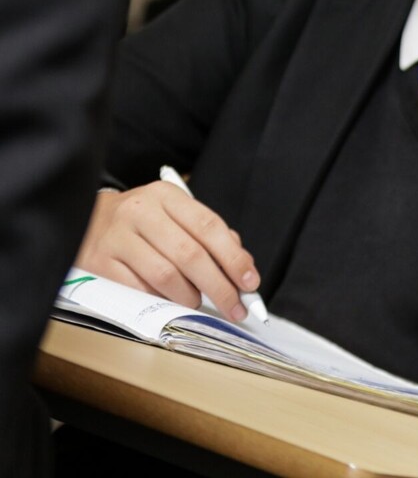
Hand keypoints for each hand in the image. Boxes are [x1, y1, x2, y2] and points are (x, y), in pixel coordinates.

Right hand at [76, 181, 261, 321]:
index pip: (210, 227)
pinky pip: (138, 288)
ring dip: (189, 296)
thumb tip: (241, 265)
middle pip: (191, 255)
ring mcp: (118, 237)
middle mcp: (141, 212)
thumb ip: (207, 235)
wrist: (82, 217)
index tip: (250, 283)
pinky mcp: (99, 261)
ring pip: (165, 275)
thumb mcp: (173, 213)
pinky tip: (169, 301)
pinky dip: (160, 299)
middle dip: (220, 286)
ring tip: (198, 303)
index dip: (234, 258)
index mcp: (166, 196)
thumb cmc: (139, 220)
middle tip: (235, 307)